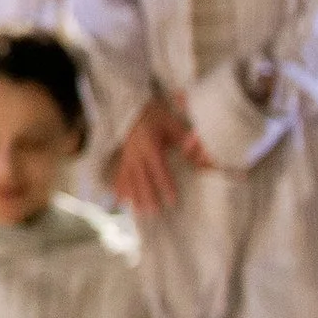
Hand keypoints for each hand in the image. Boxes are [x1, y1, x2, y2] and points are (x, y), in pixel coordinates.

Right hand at [110, 93, 202, 215]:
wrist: (132, 105)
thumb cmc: (155, 114)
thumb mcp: (172, 123)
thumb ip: (185, 139)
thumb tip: (199, 155)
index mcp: (150, 145)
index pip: (159, 169)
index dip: (165, 185)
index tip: (171, 200)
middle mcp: (136, 153)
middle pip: (142, 178)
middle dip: (147, 195)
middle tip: (152, 212)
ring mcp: (128, 155)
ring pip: (130, 178)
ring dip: (134, 195)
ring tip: (137, 211)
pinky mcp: (123, 156)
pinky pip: (120, 174)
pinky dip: (120, 187)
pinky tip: (119, 199)